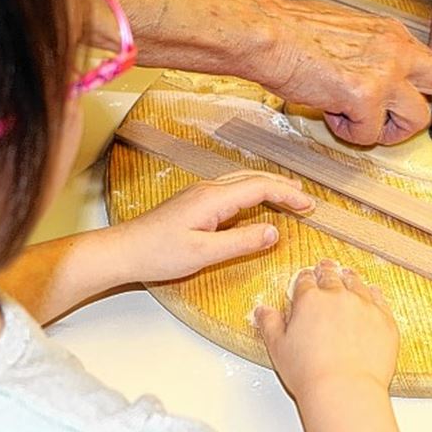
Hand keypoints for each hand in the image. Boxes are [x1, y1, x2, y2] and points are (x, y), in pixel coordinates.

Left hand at [117, 170, 313, 282]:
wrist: (123, 250)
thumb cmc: (157, 253)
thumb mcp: (204, 254)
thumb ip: (241, 242)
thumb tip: (274, 232)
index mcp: (213, 198)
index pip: (260, 187)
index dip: (288, 194)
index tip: (308, 205)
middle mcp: (207, 189)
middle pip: (253, 178)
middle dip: (282, 186)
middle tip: (306, 200)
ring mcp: (199, 193)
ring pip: (242, 181)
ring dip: (268, 186)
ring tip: (288, 197)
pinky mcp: (194, 201)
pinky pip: (231, 189)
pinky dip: (252, 192)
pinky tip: (255, 203)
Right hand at [254, 0, 431, 145]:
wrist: (269, 35)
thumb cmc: (292, 33)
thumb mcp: (345, 33)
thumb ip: (368, 55)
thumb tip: (367, 79)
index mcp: (390, 35)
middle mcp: (395, 51)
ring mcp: (385, 74)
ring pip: (415, 120)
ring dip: (388, 131)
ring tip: (358, 122)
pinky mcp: (366, 97)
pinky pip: (369, 134)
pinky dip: (349, 132)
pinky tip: (330, 114)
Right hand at [254, 260, 398, 398]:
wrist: (344, 390)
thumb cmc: (310, 374)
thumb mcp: (278, 348)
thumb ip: (269, 324)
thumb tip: (262, 310)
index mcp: (310, 300)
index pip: (305, 280)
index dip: (305, 278)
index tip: (306, 278)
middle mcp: (338, 296)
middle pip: (331, 275)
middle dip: (326, 270)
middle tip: (325, 267)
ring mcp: (364, 306)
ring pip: (357, 283)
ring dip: (350, 278)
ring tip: (348, 276)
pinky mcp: (385, 320)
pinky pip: (380, 300)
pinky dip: (374, 295)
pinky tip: (372, 294)